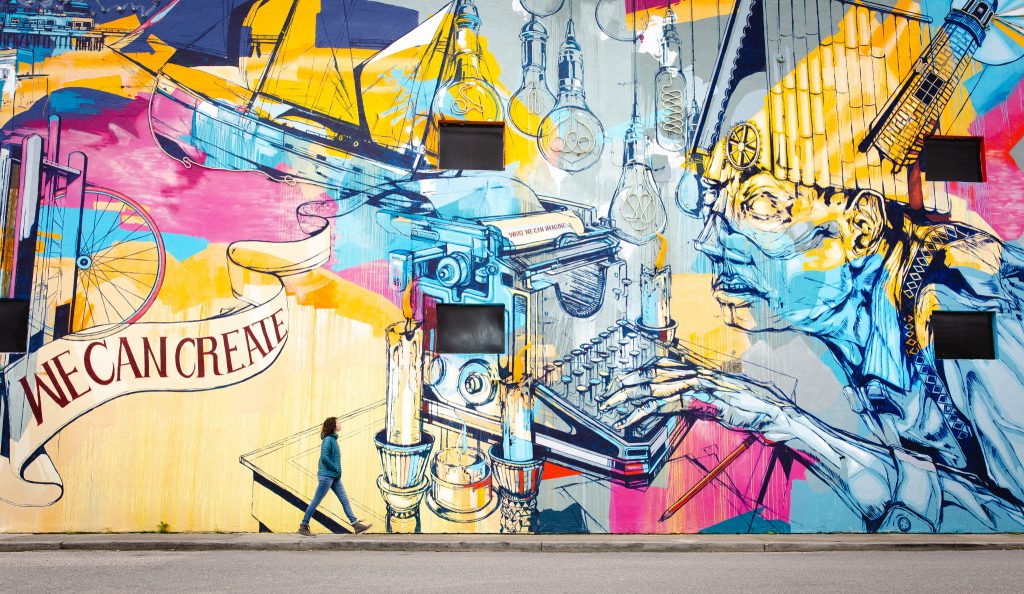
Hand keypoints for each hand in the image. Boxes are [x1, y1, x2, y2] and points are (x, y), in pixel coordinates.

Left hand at [598, 357, 788, 437]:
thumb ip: (697, 399)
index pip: (660, 367)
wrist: (769, 412)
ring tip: (610, 407)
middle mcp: (693, 373)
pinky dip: (642, 414)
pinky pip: (662, 406)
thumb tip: (680, 403)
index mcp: (696, 371)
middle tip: (606, 396)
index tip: (621, 382)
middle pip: (651, 376)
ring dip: (627, 399)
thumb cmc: (747, 408)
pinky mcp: (697, 400)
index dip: (638, 373)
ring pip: (652, 389)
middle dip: (626, 386)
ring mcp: (695, 385)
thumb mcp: (717, 401)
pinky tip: (628, 421)